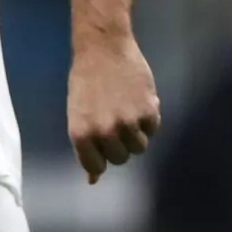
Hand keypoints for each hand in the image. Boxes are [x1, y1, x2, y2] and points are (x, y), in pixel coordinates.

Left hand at [67, 32, 160, 181]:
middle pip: (121, 159)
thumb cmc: (85, 83)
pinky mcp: (149, 111)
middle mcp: (105, 132)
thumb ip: (86, 146)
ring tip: (126, 114)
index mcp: (81, 135)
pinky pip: (154, 130)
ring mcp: (128, 122)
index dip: (101, 159)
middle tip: (115, 126)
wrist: (103, 50)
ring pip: (140, 148)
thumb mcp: (77, 116)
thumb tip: (93, 180)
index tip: (102, 149)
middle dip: (119, 146)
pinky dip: (149, 121)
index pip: (96, 167)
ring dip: (136, 135)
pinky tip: (138, 104)